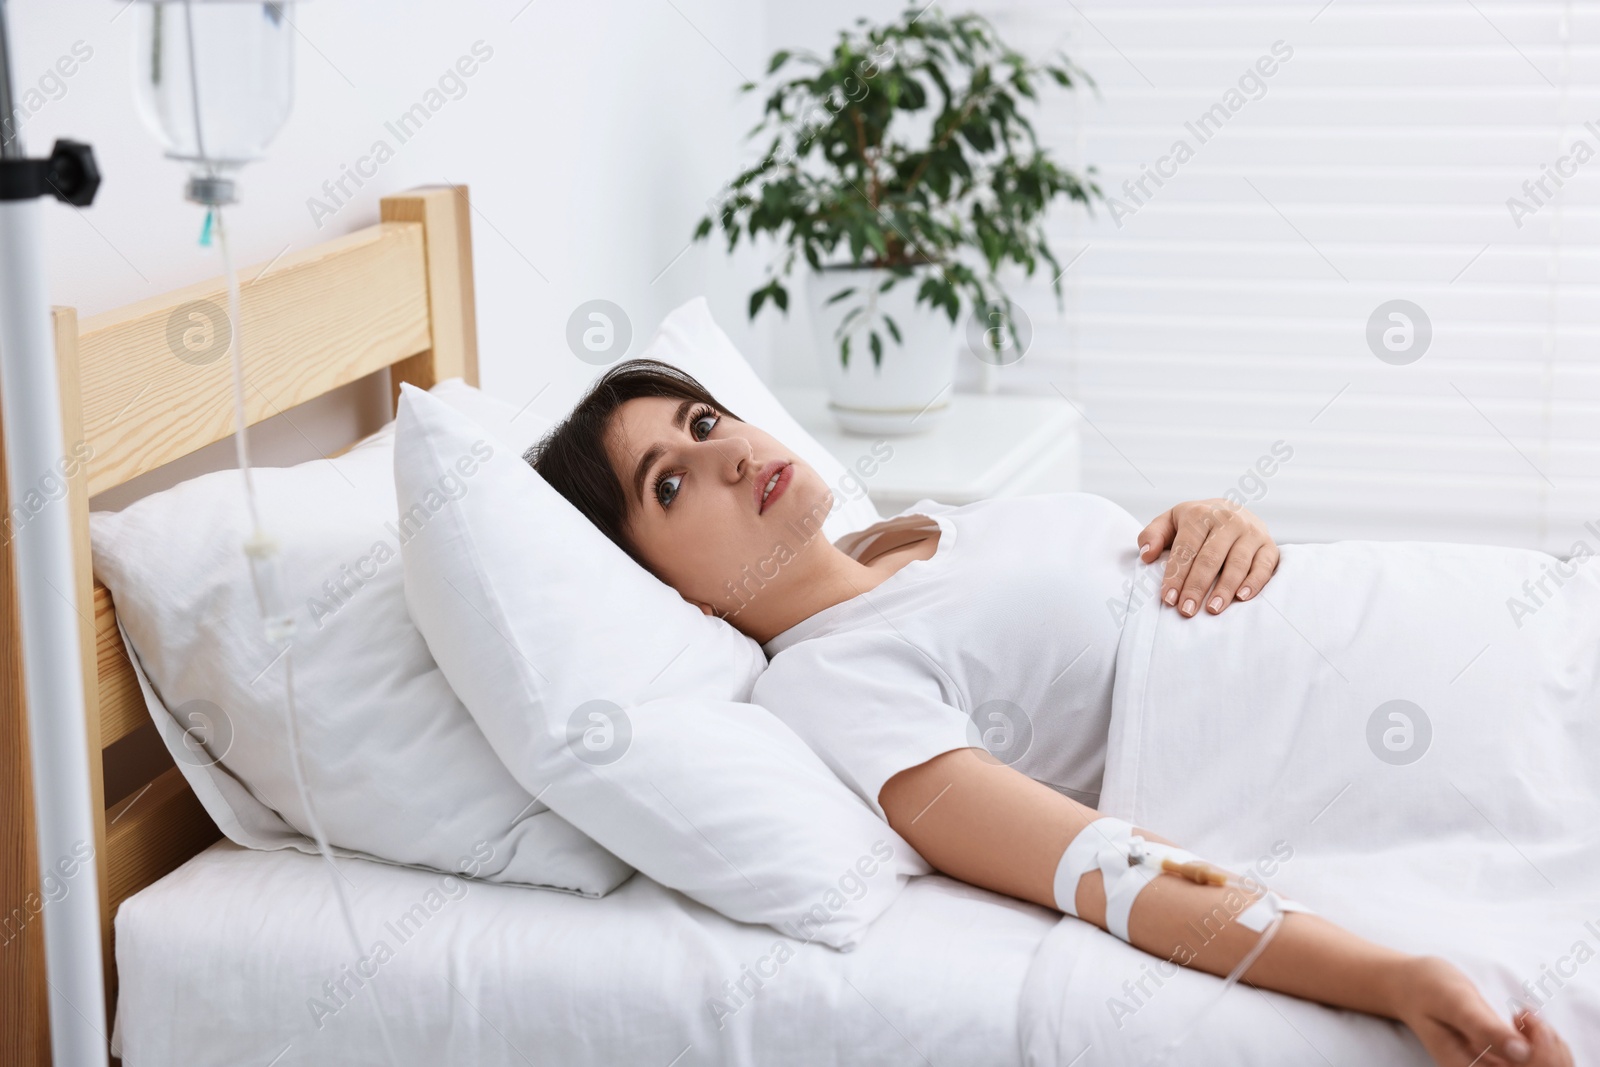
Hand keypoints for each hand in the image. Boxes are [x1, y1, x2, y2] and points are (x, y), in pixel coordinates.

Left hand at [1137, 498, 1279, 616]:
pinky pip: (1265, 565)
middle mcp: (1229, 519)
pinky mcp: (1269, 544)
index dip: (1176, 575)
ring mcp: (1252, 531)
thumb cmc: (1195, 523)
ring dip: (1225, 588)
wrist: (1230, 510)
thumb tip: (1147, 555)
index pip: (1186, 548)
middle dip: (1197, 586)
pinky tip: (1242, 598)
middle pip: (1210, 558)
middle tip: (1186, 610)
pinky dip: (1255, 582)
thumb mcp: (1170, 521)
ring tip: (1212, 609)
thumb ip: (1153, 535)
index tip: (1168, 599)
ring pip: (1238, 562)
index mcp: (1200, 513)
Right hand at [1394, 956, 1571, 1065]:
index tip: (1525, 1017)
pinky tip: (1528, 1025)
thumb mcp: (1454, 1001)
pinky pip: (1540, 1064)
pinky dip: (1545, 1045)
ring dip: (1548, 1046)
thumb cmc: (1428, 989)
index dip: (1539, 1055)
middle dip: (1547, 1048)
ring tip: (1527, 1019)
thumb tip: (1521, 1052)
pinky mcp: (1503, 1063)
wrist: (1412, 987)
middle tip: (1527, 1016)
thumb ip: (1483, 1027)